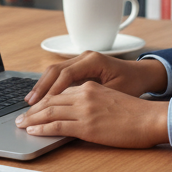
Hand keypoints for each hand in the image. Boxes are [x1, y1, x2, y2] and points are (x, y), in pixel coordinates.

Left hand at [16, 81, 168, 147]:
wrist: (151, 119)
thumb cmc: (136, 113)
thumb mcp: (112, 99)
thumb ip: (93, 101)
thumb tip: (78, 113)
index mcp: (91, 87)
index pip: (60, 92)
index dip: (44, 100)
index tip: (35, 107)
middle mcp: (85, 95)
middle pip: (51, 100)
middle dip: (33, 109)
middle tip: (20, 116)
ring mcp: (84, 110)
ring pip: (49, 111)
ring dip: (32, 119)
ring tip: (21, 125)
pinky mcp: (86, 126)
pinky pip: (57, 126)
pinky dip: (41, 128)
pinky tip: (32, 131)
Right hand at [25, 53, 166, 104]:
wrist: (143, 75)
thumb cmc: (133, 84)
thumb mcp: (116, 93)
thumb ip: (95, 101)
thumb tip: (73, 114)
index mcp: (94, 60)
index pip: (66, 75)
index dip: (52, 91)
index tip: (42, 106)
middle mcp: (85, 57)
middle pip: (55, 70)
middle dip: (41, 89)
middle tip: (29, 105)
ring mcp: (82, 60)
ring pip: (55, 71)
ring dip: (42, 86)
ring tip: (30, 102)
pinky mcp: (81, 66)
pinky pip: (60, 74)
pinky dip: (50, 85)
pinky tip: (42, 97)